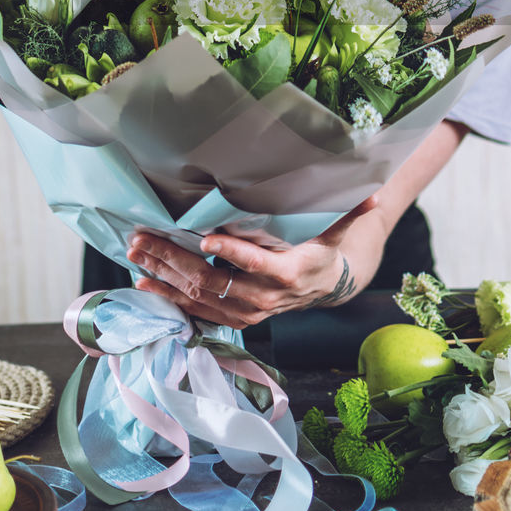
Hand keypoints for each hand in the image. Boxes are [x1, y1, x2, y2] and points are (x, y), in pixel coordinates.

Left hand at [126, 196, 379, 330]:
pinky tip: (144, 282)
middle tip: (146, 239)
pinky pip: (197, 312)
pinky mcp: (235, 317)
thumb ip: (351, 208)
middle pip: (217, 283)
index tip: (206, 239)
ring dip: (164, 276)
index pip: (259, 265)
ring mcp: (249, 311)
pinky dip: (169, 298)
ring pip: (200, 298)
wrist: (327, 283)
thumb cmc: (325, 244)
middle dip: (176, 261)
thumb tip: (374, 193)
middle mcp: (268, 297)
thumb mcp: (339, 226)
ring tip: (137, 254)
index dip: (233, 254)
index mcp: (292, 271)